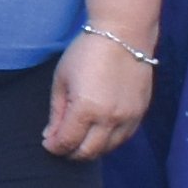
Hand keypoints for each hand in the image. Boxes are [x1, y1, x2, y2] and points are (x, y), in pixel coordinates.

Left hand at [42, 29, 152, 162]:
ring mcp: (128, 117)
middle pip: (88, 152)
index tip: (47, 144)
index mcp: (86, 108)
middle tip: (61, 145)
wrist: (123, 34)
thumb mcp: (62, 80)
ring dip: (91, 149)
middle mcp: (110, 117)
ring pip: (108, 149)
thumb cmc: (87, 52)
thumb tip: (51, 136)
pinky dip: (109, 141)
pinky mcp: (140, 112)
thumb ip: (57, 112)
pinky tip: (98, 133)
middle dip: (70, 153)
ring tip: (79, 139)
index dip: (54, 147)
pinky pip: (124, 138)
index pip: (67, 142)